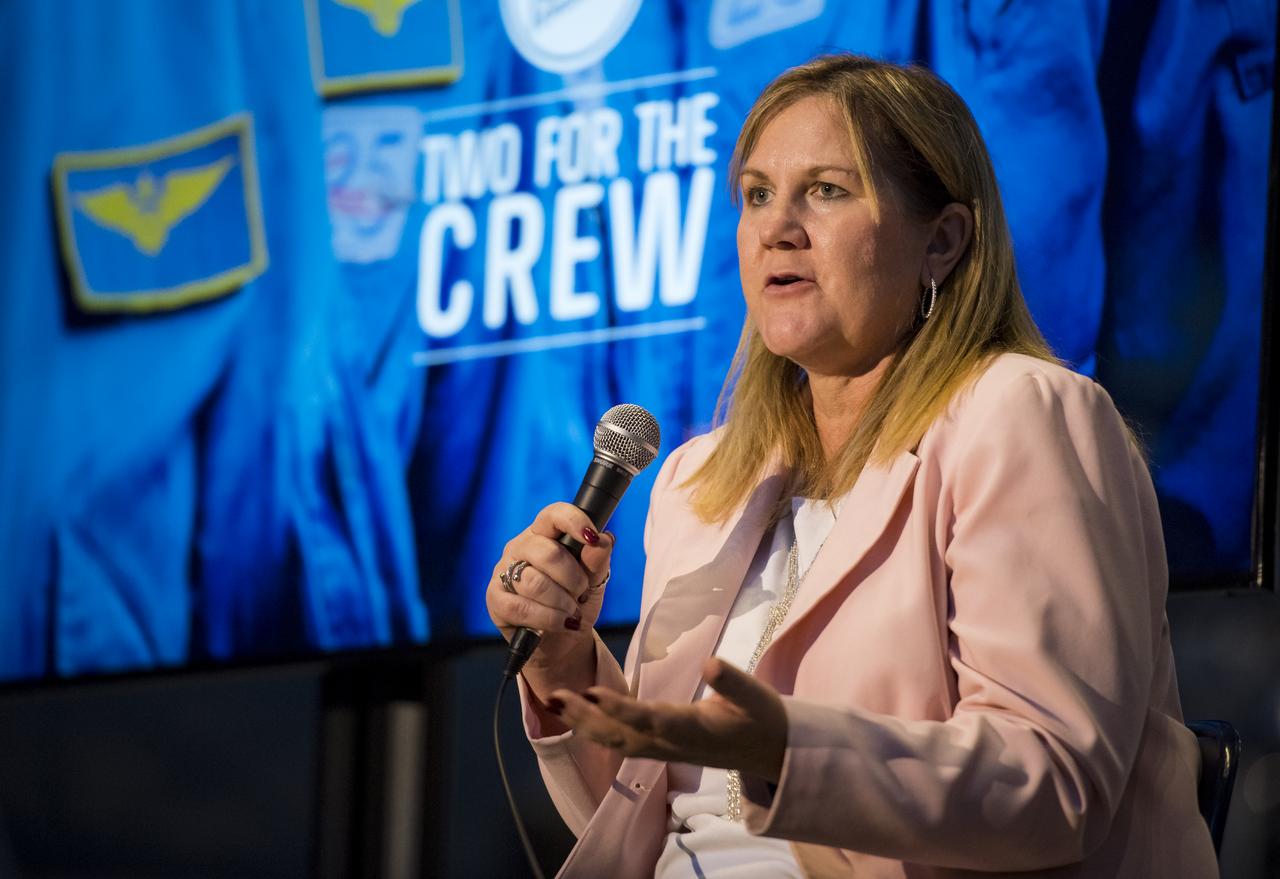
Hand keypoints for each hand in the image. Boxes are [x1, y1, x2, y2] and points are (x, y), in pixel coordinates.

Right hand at [486, 502, 613, 676]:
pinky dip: (549, 619)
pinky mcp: (495, 599)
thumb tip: (603, 539)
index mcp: (544, 533)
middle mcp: (520, 547)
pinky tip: (560, 623)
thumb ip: (598, 559)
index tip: (592, 537)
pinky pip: (522, 608)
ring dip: (562, 603)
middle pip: (547, 553)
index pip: (553, 515)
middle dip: (573, 578)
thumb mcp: (595, 580)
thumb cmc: (576, 602)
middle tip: (581, 592)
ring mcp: (503, 572)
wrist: (563, 641)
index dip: (573, 521)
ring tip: (571, 612)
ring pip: (535, 583)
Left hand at [547, 658, 787, 782]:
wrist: (771, 751)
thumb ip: (732, 681)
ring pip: (617, 741)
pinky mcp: (661, 748)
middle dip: (587, 718)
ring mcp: (664, 749)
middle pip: (621, 736)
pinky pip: (623, 741)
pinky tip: (578, 712)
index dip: (621, 709)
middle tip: (556, 696)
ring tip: (556, 701)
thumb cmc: (761, 718)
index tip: (594, 693)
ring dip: (584, 723)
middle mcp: (672, 744)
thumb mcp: (755, 696)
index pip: (651, 721)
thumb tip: (710, 664)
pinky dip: (597, 728)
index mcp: (693, 730)